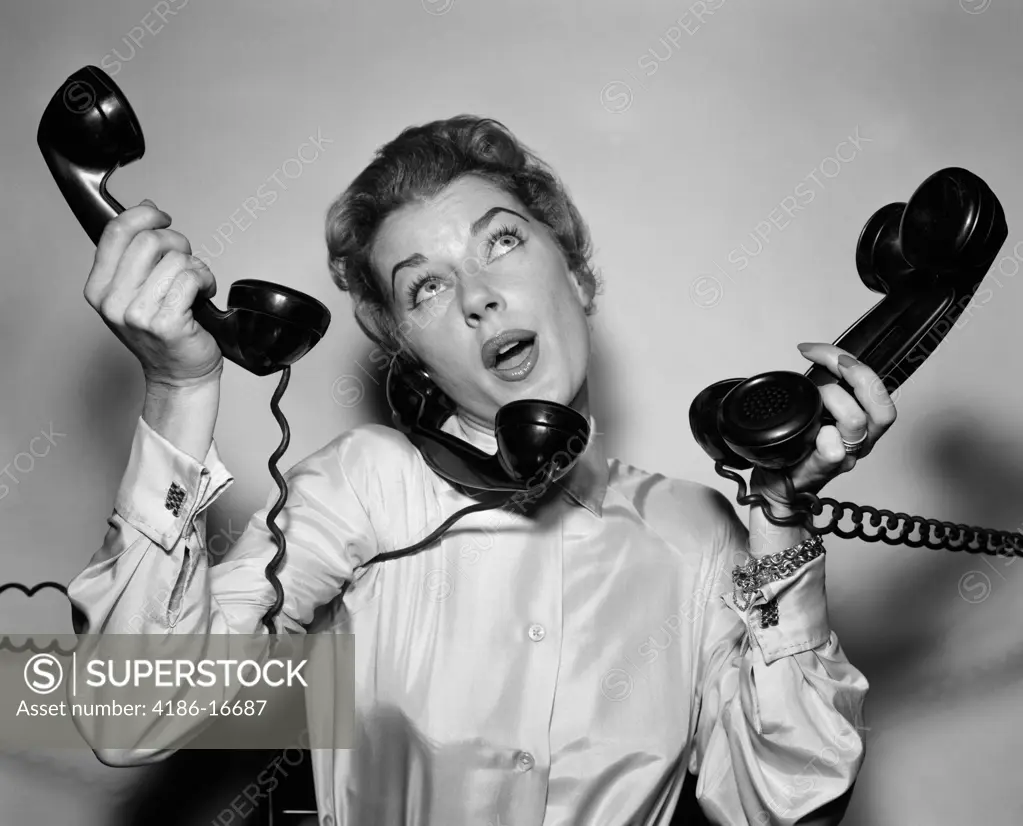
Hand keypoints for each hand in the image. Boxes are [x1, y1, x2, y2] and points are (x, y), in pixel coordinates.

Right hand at [83, 199, 223, 387]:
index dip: (143, 216)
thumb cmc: (164, 333)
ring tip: (195, 286)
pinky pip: (191, 278)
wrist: (179, 374)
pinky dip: (205, 281)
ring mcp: (137, 314)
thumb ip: (135, 253)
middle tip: (186, 260)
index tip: (161, 218)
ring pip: (175, 259)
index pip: (115, 232)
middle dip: (177, 242)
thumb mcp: (137, 290)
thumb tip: (144, 208)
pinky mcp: (165, 322)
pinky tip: (203, 296)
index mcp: (99, 288)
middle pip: (149, 240)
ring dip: (195, 267)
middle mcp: (112, 301)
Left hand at [749, 342, 897, 510]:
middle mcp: (860, 441)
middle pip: (882, 406)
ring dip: (835, 400)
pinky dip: (826, 439)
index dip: (851, 361)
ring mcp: (844, 457)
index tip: (815, 350)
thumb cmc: (795, 448)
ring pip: (858, 423)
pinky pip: (835, 453)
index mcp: (862, 422)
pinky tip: (816, 434)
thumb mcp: (810, 408)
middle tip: (829, 363)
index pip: (875, 387)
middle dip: (856, 374)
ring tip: (814, 399)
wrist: (776, 487)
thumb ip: (819, 386)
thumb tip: (813, 355)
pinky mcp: (823, 470)